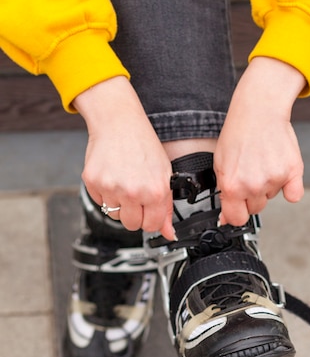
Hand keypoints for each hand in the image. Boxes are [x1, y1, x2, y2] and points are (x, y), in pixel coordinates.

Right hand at [74, 77, 174, 239]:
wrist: (119, 122)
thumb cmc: (143, 145)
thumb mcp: (164, 175)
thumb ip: (166, 207)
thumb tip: (169, 233)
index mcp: (155, 191)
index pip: (152, 226)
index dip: (150, 219)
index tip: (148, 211)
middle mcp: (133, 192)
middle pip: (131, 225)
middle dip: (134, 214)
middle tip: (135, 194)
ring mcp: (111, 188)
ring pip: (114, 215)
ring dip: (118, 203)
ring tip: (123, 181)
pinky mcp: (93, 182)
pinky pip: (99, 201)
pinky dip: (105, 193)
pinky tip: (112, 176)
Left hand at [214, 57, 304, 225]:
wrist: (258, 111)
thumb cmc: (238, 134)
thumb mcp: (220, 165)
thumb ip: (224, 193)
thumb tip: (227, 218)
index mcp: (232, 186)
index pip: (236, 219)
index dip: (236, 213)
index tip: (238, 207)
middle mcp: (253, 186)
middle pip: (255, 209)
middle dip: (251, 196)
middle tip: (250, 173)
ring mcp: (274, 180)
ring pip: (271, 197)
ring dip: (268, 186)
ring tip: (262, 163)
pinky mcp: (292, 172)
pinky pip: (294, 195)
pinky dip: (290, 188)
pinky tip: (280, 172)